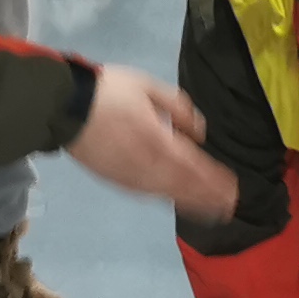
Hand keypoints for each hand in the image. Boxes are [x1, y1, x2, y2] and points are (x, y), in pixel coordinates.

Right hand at [66, 64, 239, 220]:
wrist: (65, 107)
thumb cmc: (109, 92)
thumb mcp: (149, 87)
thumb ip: (178, 108)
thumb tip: (199, 133)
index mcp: (158, 140)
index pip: (194, 166)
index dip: (215, 180)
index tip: (233, 189)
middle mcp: (147, 165)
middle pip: (184, 186)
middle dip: (209, 197)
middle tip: (229, 207)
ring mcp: (130, 176)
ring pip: (167, 194)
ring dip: (191, 203)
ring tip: (211, 210)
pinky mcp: (116, 180)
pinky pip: (147, 194)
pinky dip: (167, 199)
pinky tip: (176, 201)